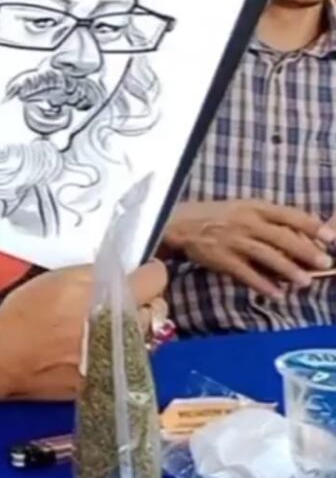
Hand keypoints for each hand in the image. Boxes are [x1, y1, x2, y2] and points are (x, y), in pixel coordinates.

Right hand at [0, 261, 167, 400]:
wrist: (6, 355)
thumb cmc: (29, 312)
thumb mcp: (62, 277)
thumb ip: (99, 272)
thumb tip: (122, 270)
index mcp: (118, 302)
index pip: (156, 279)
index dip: (148, 269)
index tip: (139, 269)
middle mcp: (127, 333)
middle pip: (154, 310)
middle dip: (140, 300)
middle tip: (116, 297)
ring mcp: (119, 361)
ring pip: (142, 337)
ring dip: (131, 327)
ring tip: (102, 323)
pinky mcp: (108, 380)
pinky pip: (124, 359)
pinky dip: (115, 349)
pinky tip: (90, 345)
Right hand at [163, 200, 334, 297]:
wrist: (180, 224)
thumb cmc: (217, 216)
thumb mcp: (243, 209)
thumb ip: (269, 220)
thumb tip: (301, 238)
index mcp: (254, 207)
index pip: (288, 214)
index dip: (311, 225)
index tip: (331, 237)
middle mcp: (245, 222)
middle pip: (281, 237)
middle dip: (305, 251)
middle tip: (325, 262)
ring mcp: (233, 241)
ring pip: (266, 256)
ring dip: (288, 270)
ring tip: (305, 281)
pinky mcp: (222, 258)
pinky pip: (246, 273)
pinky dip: (262, 284)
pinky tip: (276, 293)